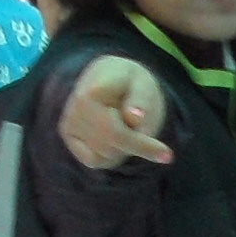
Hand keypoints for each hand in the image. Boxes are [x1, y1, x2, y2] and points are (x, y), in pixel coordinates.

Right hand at [60, 55, 178, 170]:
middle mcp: (73, 110)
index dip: (143, 146)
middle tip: (144, 128)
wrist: (106, 75)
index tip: (167, 156)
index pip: (118, 133)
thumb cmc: (129, 80)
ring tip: (125, 124)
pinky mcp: (68, 137)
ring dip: (124, 148)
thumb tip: (134, 118)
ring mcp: (68, 125)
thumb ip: (140, 99)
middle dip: (136, 144)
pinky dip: (110, 154)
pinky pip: (94, 161)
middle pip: (112, 148)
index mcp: (91, 93)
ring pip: (105, 157)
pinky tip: (114, 135)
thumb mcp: (142, 83)